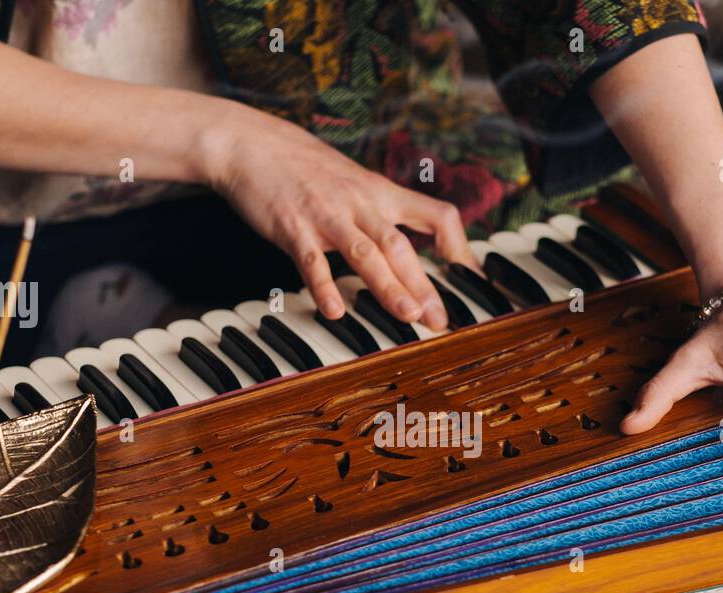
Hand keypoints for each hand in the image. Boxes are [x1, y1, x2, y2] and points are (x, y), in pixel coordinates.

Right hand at [201, 106, 475, 330]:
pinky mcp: (293, 227)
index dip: (458, 246)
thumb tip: (406, 248)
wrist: (252, 144)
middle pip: (400, 245)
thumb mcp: (354, 182)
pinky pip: (312, 260)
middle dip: (423, 284)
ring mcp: (326, 215)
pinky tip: (334, 311)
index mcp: (380, 193)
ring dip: (388, 286)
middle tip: (439, 319)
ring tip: (407, 316)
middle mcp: (360, 203)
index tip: (470, 278)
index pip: (436, 214)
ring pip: (365, 252)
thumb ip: (381, 213)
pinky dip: (324, 286)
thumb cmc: (304, 169)